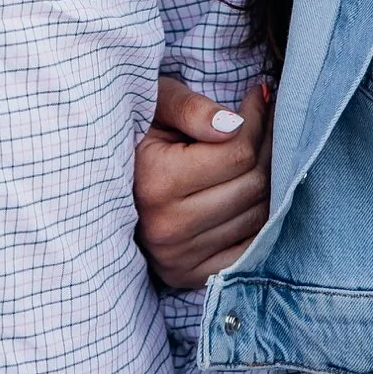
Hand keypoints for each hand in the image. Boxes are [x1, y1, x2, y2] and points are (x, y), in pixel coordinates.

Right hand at [134, 74, 272, 289]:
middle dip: (266, 147)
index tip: (258, 98)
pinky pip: (249, 249)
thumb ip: (191, 108)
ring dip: (268, 181)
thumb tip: (234, 125)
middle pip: (252, 185)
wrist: (104, 181)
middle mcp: (168, 228)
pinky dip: (259, 220)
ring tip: (257, 152)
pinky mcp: (190, 275)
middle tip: (266, 123)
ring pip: (257, 216)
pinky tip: (250, 192)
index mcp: (155, 182)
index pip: (236, 152)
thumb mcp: (155, 105)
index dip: (257, 121)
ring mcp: (179, 257)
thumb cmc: (137, 132)